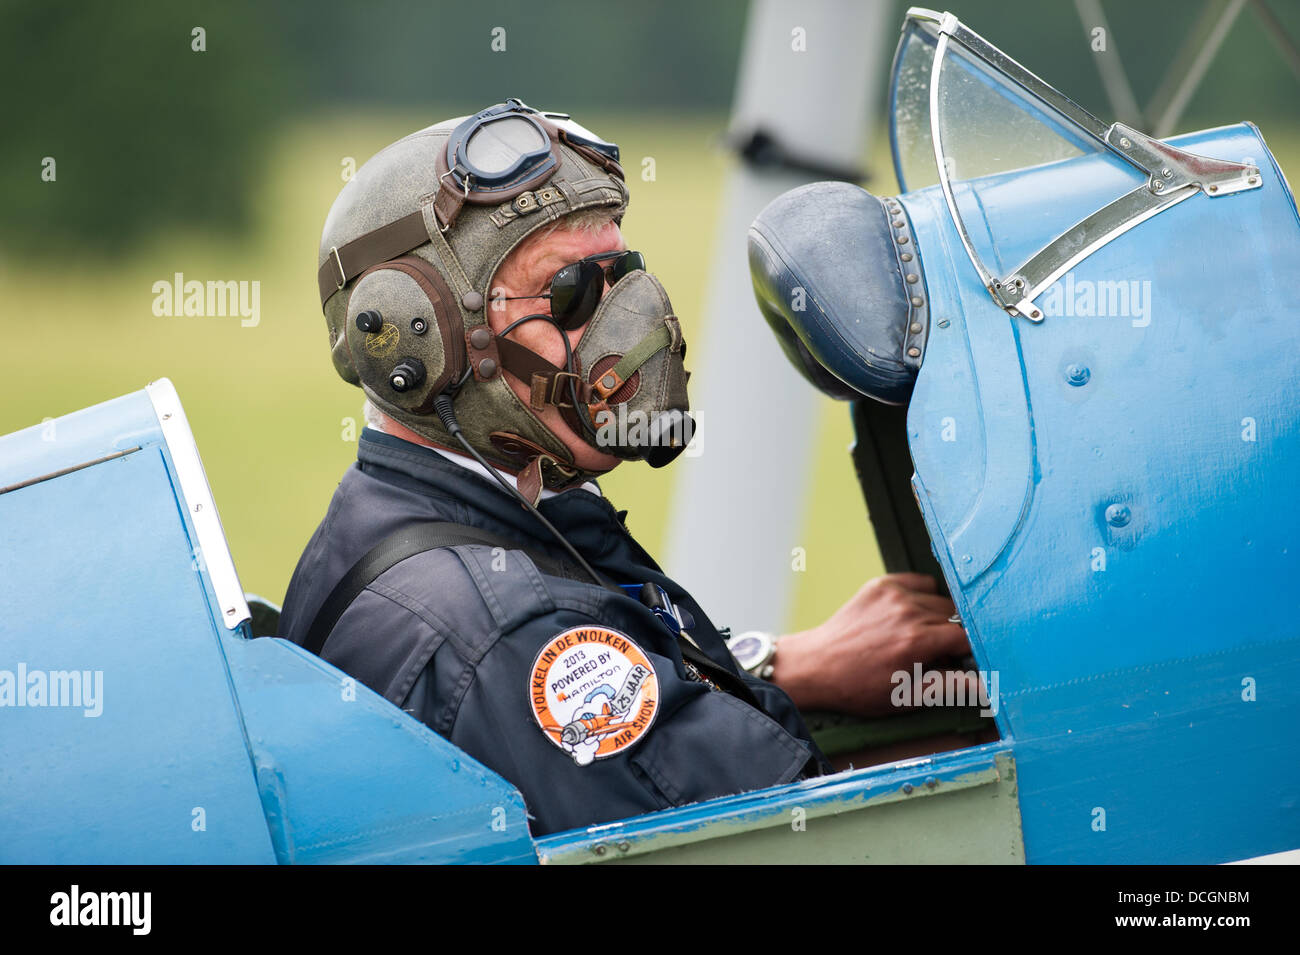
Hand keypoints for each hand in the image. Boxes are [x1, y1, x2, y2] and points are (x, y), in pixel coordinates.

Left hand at [770, 574, 971, 716]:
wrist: (817, 665)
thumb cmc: (859, 687)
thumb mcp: (906, 696)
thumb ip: (950, 688)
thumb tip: (986, 688)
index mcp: (917, 641)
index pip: (966, 638)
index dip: (968, 653)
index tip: (961, 663)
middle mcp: (908, 612)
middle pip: (955, 618)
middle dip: (952, 637)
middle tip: (935, 655)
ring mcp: (894, 594)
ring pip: (940, 600)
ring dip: (938, 617)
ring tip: (918, 637)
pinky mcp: (882, 584)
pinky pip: (920, 583)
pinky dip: (922, 597)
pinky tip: (909, 616)